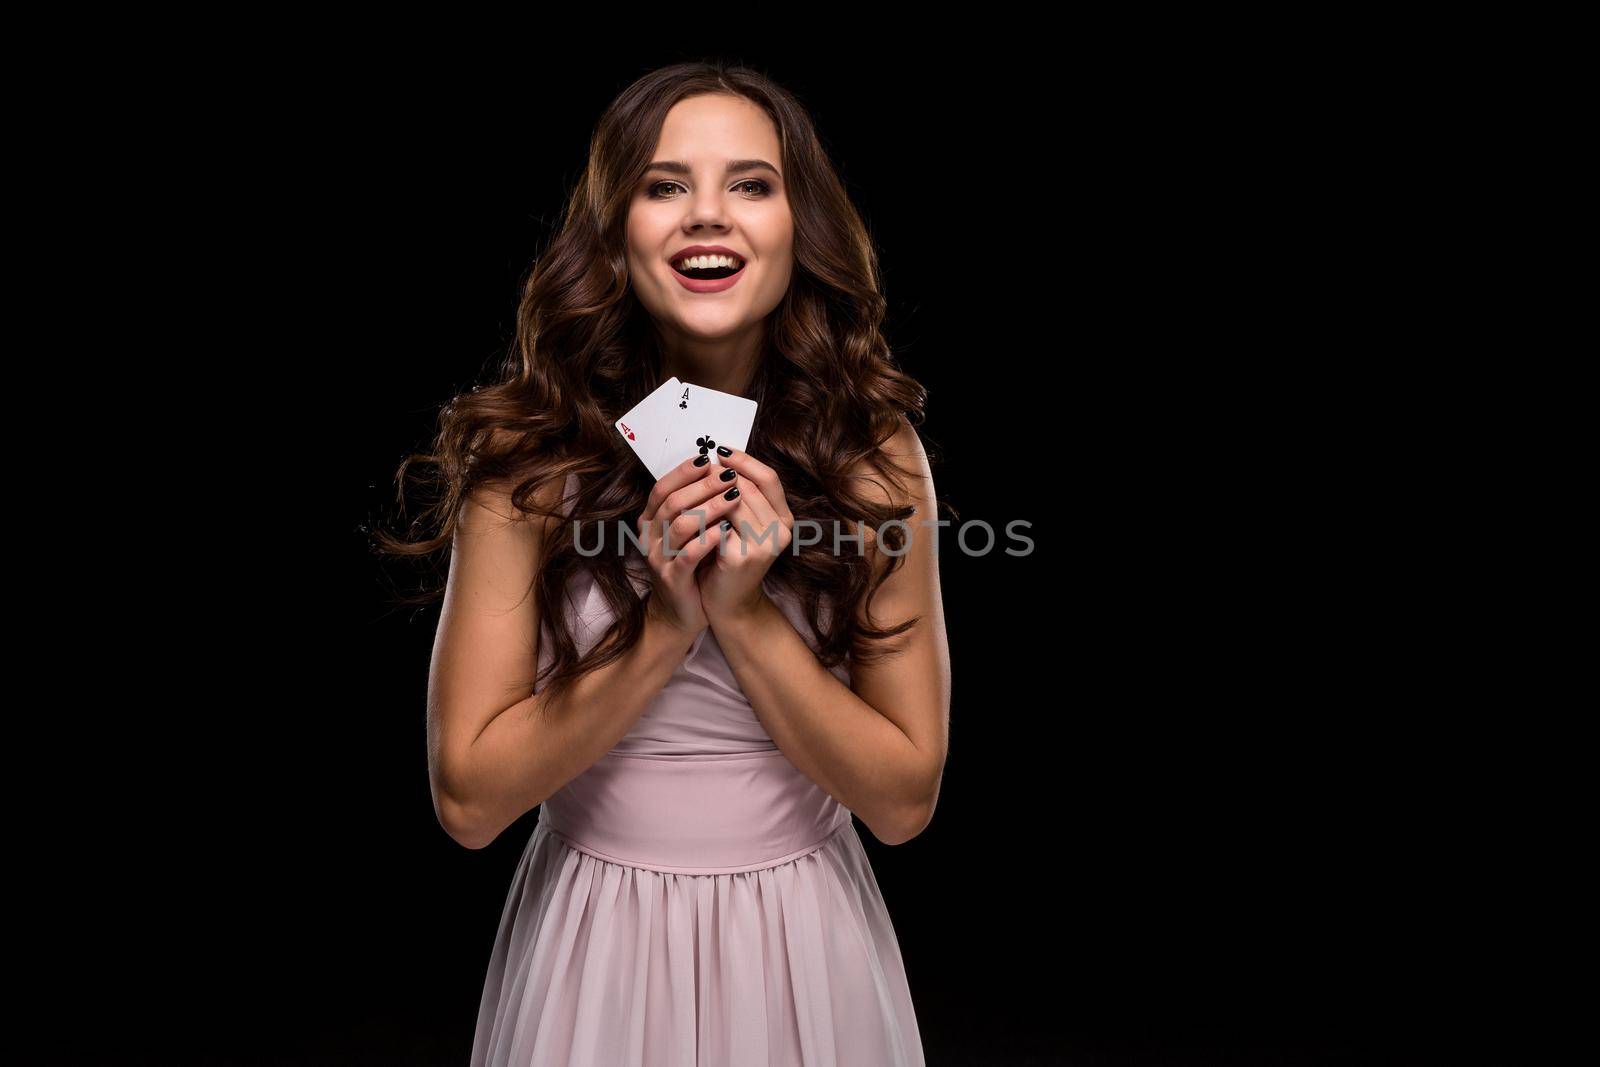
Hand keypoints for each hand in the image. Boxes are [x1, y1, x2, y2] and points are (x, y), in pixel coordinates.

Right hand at [637, 453, 744, 635]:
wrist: (681, 613)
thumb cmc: (689, 566)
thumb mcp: (686, 533)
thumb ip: (692, 506)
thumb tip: (714, 469)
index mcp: (650, 522)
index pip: (661, 488)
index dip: (683, 472)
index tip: (707, 458)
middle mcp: (650, 538)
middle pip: (672, 502)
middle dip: (702, 485)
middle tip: (728, 474)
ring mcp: (659, 559)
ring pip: (681, 525)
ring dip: (710, 507)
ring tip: (734, 496)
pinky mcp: (673, 579)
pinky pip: (689, 554)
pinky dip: (708, 539)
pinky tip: (726, 529)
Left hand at [696, 447, 792, 623]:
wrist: (728, 604)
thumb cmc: (732, 561)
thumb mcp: (743, 527)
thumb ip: (741, 498)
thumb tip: (718, 462)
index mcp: (785, 520)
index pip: (769, 478)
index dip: (745, 461)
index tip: (721, 450)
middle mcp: (780, 532)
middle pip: (750, 486)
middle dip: (722, 472)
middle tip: (701, 463)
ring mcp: (763, 545)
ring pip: (734, 502)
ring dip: (710, 489)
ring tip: (692, 481)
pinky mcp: (741, 557)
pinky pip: (718, 524)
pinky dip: (702, 513)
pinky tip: (687, 506)